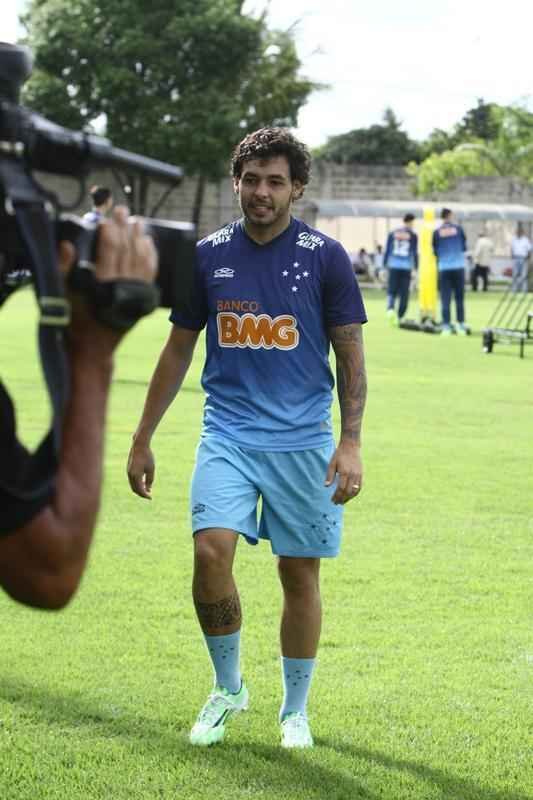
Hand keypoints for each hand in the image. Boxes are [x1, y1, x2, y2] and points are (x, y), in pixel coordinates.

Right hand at [58, 206, 157, 354]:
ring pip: (142, 259)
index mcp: (102, 284)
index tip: (107, 218)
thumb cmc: (75, 321)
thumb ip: (64, 270)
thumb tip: (67, 245)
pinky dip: (151, 256)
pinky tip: (148, 243)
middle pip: (127, 250)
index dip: (109, 232)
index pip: (109, 251)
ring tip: (137, 221)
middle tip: (122, 210)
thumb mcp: (63, 296)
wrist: (94, 348)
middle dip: (125, 228)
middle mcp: (123, 287)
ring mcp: (135, 293)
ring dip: (140, 238)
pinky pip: (150, 273)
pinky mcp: (142, 299)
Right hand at [127, 438, 154, 499]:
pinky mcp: (128, 469)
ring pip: (132, 485)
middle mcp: (130, 475)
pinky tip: (143, 482)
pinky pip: (132, 480)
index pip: (140, 490)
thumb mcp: (151, 469)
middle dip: (141, 493)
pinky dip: (136, 484)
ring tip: (147, 490)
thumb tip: (148, 490)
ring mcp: (128, 472)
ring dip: (139, 489)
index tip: (151, 498)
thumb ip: (149, 480)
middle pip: (134, 489)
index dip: (145, 495)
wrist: (139, 446)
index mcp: (136, 476)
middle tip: (149, 495)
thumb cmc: (147, 457)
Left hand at [324, 440, 362, 504]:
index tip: (332, 500)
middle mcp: (353, 475)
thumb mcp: (332, 463)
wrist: (351, 446)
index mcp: (345, 472)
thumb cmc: (339, 454)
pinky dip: (355, 493)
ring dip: (348, 498)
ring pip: (355, 491)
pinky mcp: (361, 474)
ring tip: (342, 502)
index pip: (341, 489)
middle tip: (336, 503)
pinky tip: (349, 496)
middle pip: (348, 491)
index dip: (337, 496)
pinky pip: (359, 487)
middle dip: (342, 499)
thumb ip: (329, 475)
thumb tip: (326, 486)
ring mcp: (358, 475)